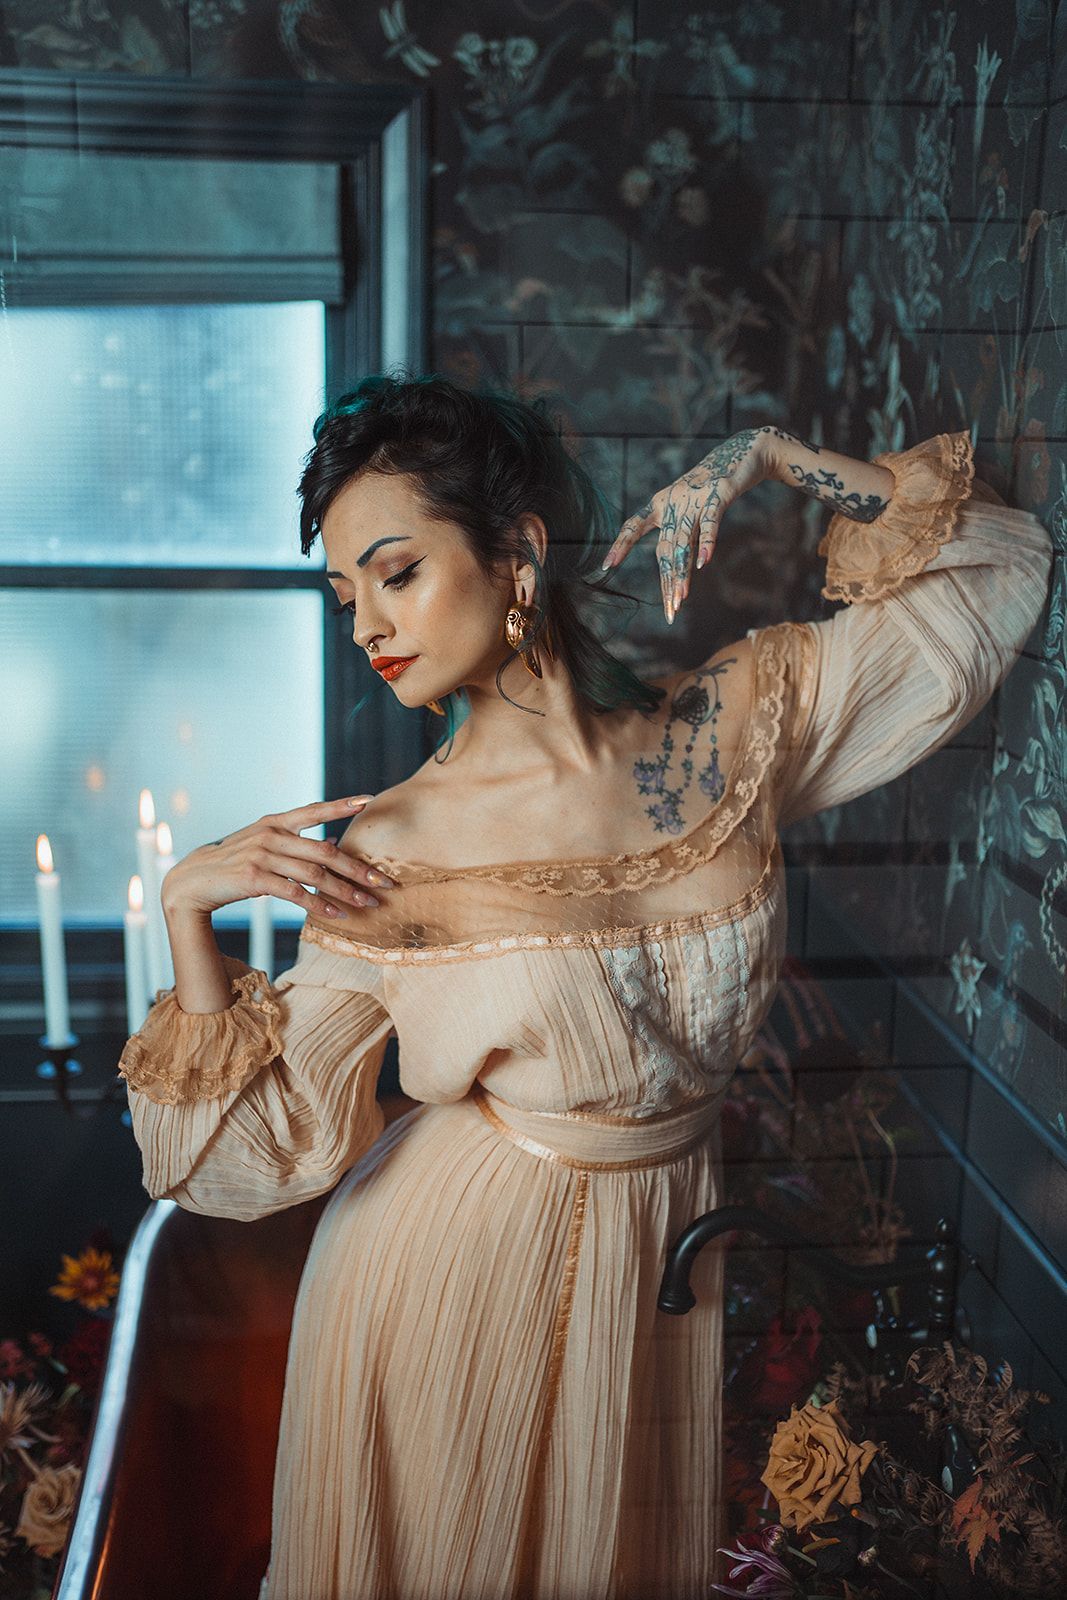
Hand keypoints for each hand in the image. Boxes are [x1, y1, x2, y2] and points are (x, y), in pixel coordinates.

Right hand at [160, 797, 395, 920]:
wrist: (192, 882)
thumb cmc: (232, 864)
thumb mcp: (262, 845)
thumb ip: (294, 842)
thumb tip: (333, 842)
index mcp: (274, 822)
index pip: (314, 810)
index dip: (341, 805)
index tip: (369, 801)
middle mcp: (271, 834)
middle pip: (325, 851)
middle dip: (358, 868)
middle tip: (383, 882)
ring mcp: (262, 855)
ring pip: (315, 874)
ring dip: (344, 891)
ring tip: (367, 904)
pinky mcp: (255, 878)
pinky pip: (295, 893)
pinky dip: (319, 905)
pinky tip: (336, 915)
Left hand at [601, 428, 773, 622]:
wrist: (744, 453)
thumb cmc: (713, 487)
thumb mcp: (690, 510)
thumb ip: (682, 536)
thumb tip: (677, 570)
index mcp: (660, 504)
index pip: (633, 526)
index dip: (620, 545)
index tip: (606, 566)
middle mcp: (673, 503)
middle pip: (664, 549)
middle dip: (667, 582)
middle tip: (669, 612)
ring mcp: (694, 499)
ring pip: (683, 542)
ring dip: (681, 573)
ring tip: (680, 599)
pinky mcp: (718, 495)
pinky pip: (710, 524)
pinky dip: (706, 544)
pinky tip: (703, 565)